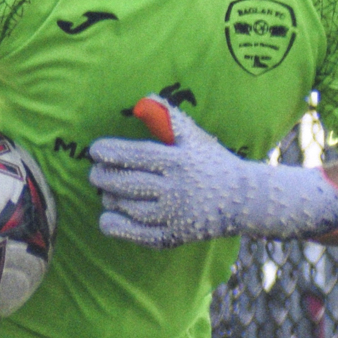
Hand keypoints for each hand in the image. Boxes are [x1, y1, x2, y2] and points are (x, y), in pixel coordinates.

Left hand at [87, 96, 337, 247]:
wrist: (243, 200)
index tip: (95, 150)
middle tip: (96, 173)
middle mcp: (176, 189)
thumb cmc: (214, 163)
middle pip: (128, 183)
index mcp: (179, 161)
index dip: (111, 152)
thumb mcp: (195, 137)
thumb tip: (143, 100)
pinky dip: (118, 227)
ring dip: (110, 199)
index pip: (137, 155)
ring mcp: (174, 216)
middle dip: (104, 177)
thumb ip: (169, 117)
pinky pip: (138, 234)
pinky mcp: (174, 237)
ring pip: (129, 208)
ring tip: (106, 192)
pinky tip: (106, 218)